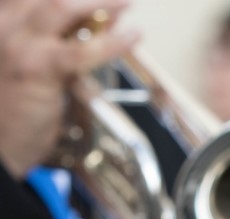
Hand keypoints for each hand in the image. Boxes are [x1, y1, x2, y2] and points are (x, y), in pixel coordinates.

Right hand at [0, 0, 138, 178]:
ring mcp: (18, 44)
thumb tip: (90, 31)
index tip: (96, 2)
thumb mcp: (24, 68)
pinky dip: (112, 42)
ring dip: (98, 3)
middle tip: (117, 1)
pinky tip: (132, 36)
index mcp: (1, 25)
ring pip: (60, 6)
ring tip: (125, 4)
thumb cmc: (9, 113)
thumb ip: (49, 46)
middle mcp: (4, 27)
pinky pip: (81, 50)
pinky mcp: (37, 69)